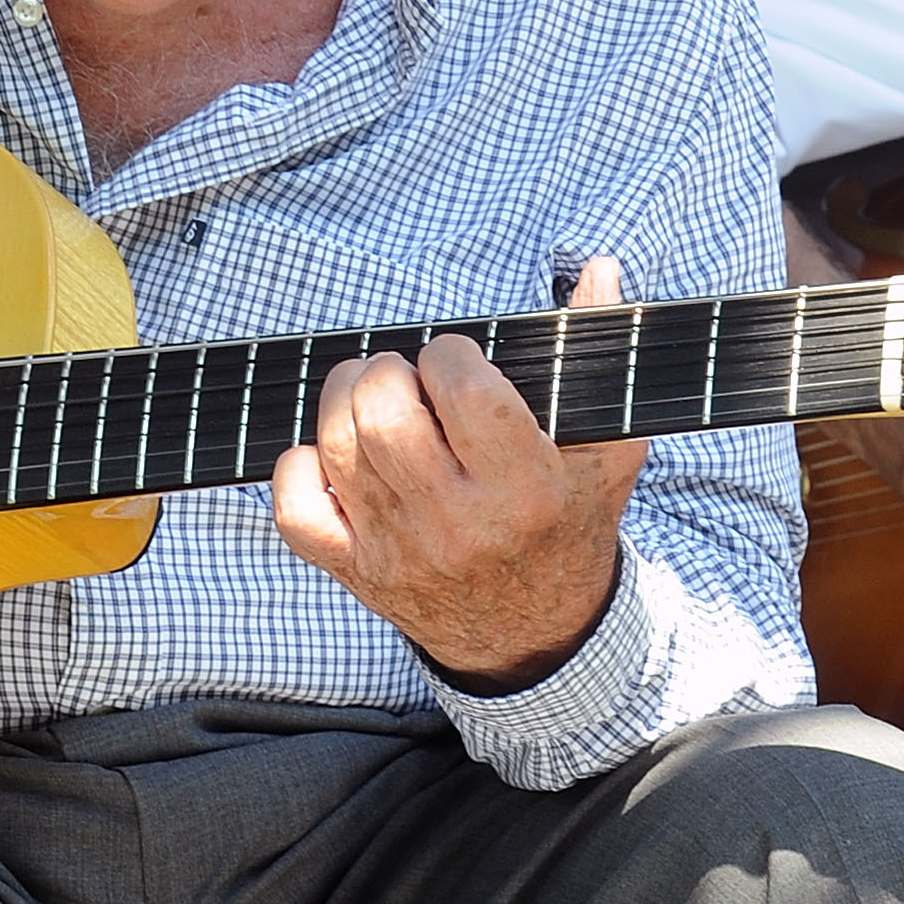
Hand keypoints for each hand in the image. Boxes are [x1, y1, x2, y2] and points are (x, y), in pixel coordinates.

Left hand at [271, 259, 644, 690]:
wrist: (534, 635)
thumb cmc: (568, 524)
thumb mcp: (606, 447)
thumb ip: (598, 353)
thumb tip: (598, 268)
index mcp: (525, 487)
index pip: (463, 391)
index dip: (450, 354)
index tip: (456, 360)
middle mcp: (458, 523)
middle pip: (384, 416)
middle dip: (386, 371)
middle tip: (405, 374)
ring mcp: (400, 550)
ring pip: (335, 448)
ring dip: (342, 401)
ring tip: (372, 396)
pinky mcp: (357, 571)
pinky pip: (296, 510)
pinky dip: (300, 468)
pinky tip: (334, 456)